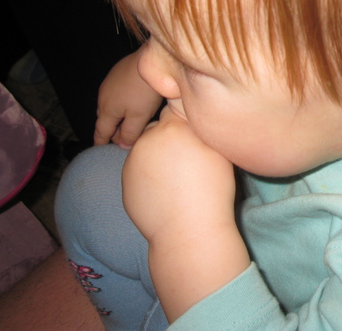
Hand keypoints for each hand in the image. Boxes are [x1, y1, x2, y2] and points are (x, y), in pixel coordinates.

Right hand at [94, 48, 162, 147]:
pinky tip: (131, 101)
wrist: (150, 61)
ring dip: (115, 115)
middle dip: (110, 129)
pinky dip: (119, 101)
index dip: (100, 142)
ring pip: (108, 105)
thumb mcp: (139, 117)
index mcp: (107, 110)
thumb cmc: (145, 92)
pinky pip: (114, 93)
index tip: (99, 150)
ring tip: (125, 121)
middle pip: (103, 118)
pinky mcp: (117, 73)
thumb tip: (122, 145)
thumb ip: (130, 133)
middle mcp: (103, 97)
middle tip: (119, 138)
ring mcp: (109, 83)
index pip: (101, 131)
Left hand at [122, 106, 237, 240]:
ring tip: (175, 179)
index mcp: (174, 127)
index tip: (192, 135)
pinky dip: (148, 176)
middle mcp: (148, 139)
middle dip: (168, 139)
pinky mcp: (125, 181)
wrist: (189, 231)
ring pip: (146, 150)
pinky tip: (164, 192)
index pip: (174, 110)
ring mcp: (133, 161)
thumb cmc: (212, 190)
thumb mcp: (217, 150)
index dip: (183, 122)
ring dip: (156, 157)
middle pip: (158, 129)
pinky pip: (138, 170)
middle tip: (186, 160)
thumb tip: (194, 116)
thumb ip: (201, 128)